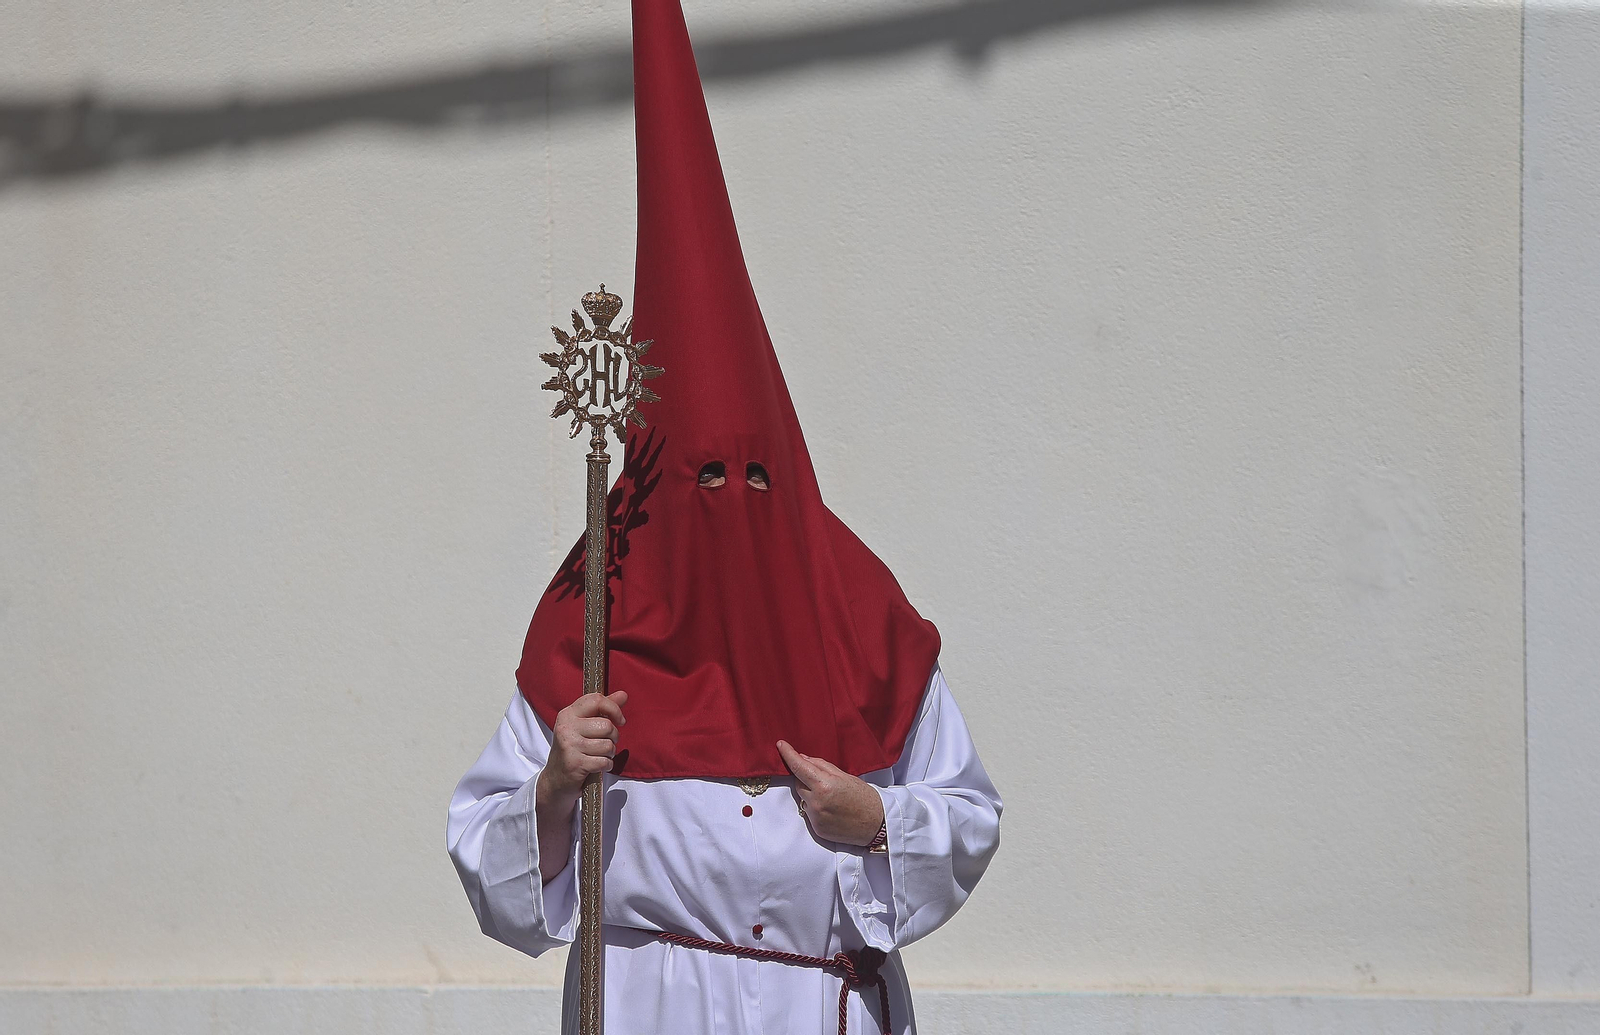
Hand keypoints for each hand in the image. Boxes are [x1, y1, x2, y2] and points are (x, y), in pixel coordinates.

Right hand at [534, 690, 627, 883]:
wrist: (555, 780)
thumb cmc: (573, 749)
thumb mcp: (584, 726)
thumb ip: (603, 709)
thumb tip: (623, 694)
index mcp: (568, 714)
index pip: (597, 700)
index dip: (614, 709)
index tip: (620, 720)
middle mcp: (566, 727)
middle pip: (607, 725)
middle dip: (613, 737)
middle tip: (604, 744)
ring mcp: (569, 745)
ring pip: (608, 745)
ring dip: (609, 753)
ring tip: (598, 755)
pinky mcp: (575, 763)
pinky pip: (604, 761)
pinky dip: (606, 765)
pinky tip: (597, 766)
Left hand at [776, 740, 884, 846]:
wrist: (877, 824)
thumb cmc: (865, 797)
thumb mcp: (845, 776)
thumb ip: (822, 766)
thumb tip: (803, 758)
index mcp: (824, 785)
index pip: (799, 767)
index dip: (788, 754)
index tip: (780, 745)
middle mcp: (816, 802)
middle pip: (799, 783)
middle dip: (807, 779)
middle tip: (825, 781)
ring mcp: (815, 817)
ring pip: (803, 799)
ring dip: (811, 795)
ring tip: (833, 799)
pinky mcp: (817, 829)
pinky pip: (809, 813)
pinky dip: (816, 809)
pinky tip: (832, 810)